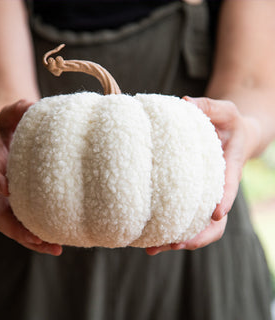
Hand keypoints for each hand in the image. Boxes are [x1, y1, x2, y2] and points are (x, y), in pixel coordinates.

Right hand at [0, 100, 61, 255]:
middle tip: (37, 238)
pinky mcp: (23, 203)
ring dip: (33, 239)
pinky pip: (29, 222)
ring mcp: (10, 199)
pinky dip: (42, 233)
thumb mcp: (10, 115)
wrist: (5, 142)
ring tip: (56, 247)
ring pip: (15, 225)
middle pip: (0, 214)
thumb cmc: (8, 129)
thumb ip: (16, 109)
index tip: (6, 187)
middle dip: (16, 228)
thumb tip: (30, 104)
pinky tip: (61, 240)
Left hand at [146, 96, 257, 254]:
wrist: (232, 135)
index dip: (224, 200)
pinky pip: (184, 218)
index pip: (229, 187)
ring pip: (197, 227)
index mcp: (229, 169)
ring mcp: (205, 197)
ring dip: (178, 240)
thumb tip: (185, 102)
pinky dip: (169, 229)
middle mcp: (218, 189)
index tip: (215, 213)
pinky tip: (147, 236)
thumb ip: (209, 106)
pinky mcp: (193, 197)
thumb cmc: (229, 124)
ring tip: (152, 248)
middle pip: (215, 222)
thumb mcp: (225, 110)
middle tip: (176, 243)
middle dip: (197, 235)